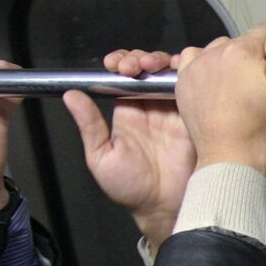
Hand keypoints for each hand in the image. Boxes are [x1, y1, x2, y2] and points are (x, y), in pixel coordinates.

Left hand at [63, 50, 193, 253]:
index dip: (120, 62)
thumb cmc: (131, 188)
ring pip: (170, 73)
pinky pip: (193, 89)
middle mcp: (152, 107)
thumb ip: (89, 126)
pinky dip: (185, 73)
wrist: (164, 207)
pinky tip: (174, 71)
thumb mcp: (101, 156)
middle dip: (139, 58)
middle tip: (133, 66)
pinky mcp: (194, 116)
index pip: (124, 77)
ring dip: (160, 61)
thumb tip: (70, 95)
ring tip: (150, 65)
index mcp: (129, 112)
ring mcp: (175, 110)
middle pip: (148, 69)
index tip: (113, 64)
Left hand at [175, 25, 265, 173]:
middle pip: (242, 42)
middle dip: (252, 59)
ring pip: (220, 50)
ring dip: (230, 64)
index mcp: (243, 49)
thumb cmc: (262, 123)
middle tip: (256, 89)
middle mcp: (215, 51)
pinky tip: (216, 86)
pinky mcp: (184, 80)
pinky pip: (196, 59)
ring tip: (236, 92)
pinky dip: (207, 68)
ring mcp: (196, 65)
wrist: (231, 153)